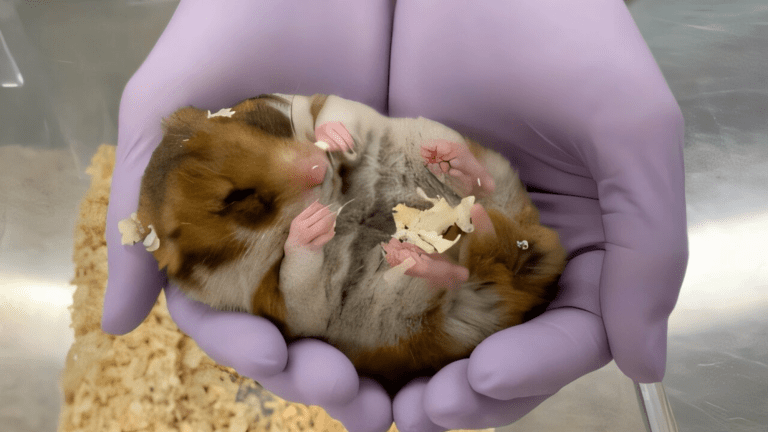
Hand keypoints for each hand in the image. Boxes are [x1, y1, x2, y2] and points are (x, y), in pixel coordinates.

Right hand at [103, 2, 394, 430]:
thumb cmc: (238, 19)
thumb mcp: (169, 106)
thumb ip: (141, 208)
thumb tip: (118, 324)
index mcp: (235, 224)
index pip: (231, 308)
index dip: (245, 342)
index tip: (271, 353)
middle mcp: (296, 232)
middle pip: (303, 326)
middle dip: (315, 367)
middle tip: (344, 390)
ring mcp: (358, 217)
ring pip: (365, 313)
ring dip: (376, 363)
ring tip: (395, 393)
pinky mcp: (415, 193)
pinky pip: (428, 258)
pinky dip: (433, 304)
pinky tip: (448, 338)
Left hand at [388, 0, 687, 429]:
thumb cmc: (564, 34)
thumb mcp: (628, 132)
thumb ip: (648, 248)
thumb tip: (647, 364)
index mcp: (580, 244)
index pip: (567, 336)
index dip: (531, 373)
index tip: (484, 383)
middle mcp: (513, 251)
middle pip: (494, 349)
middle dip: (460, 391)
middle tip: (419, 411)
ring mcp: (444, 235)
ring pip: (427, 329)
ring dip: (398, 372)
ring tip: (363, 392)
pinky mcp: (384, 211)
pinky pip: (367, 277)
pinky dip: (350, 316)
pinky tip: (324, 337)